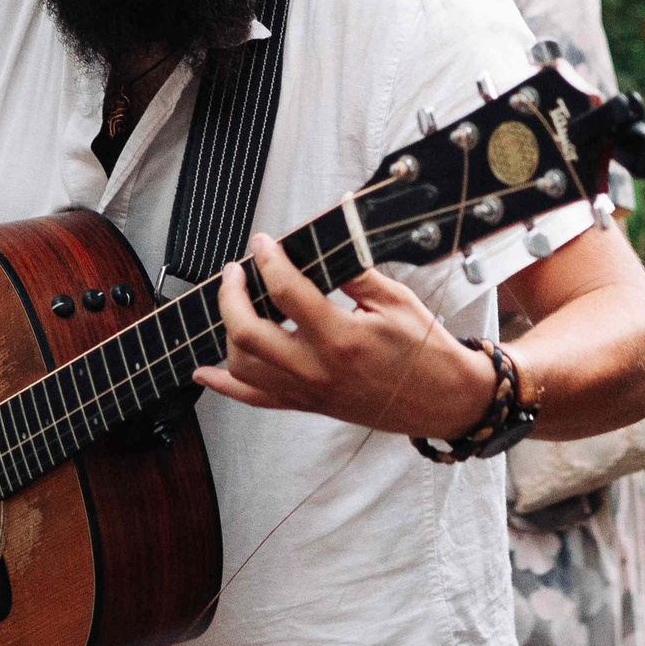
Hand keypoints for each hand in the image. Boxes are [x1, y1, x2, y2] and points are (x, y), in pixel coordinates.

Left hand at [195, 234, 497, 436]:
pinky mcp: (307, 405)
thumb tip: (327, 241)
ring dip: (229, 329)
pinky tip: (203, 371)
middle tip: (236, 272)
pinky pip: (253, 398)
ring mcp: (308, 392)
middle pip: (247, 332)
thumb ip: (355, 271)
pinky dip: (223, 384)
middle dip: (232, 295)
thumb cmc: (424, 350)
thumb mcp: (396, 300)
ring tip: (237, 303)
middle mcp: (317, 369)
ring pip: (243, 364)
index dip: (268, 260)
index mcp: (341, 339)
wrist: (441, 399)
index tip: (263, 243)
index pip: (287, 292)